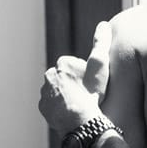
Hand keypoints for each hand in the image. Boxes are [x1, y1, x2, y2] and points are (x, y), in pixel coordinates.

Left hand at [38, 22, 111, 136]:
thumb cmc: (92, 94)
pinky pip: (52, 105)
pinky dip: (60, 108)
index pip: (75, 66)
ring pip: (58, 91)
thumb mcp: (100, 66)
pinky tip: (71, 112)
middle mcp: (49, 75)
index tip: (92, 84)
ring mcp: (45, 92)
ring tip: (80, 105)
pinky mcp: (43, 107)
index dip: (86, 75)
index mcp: (62, 63)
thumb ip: (101, 44)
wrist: (81, 122)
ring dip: (66, 95)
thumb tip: (103, 24)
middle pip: (65, 77)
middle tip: (87, 95)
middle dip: (74, 84)